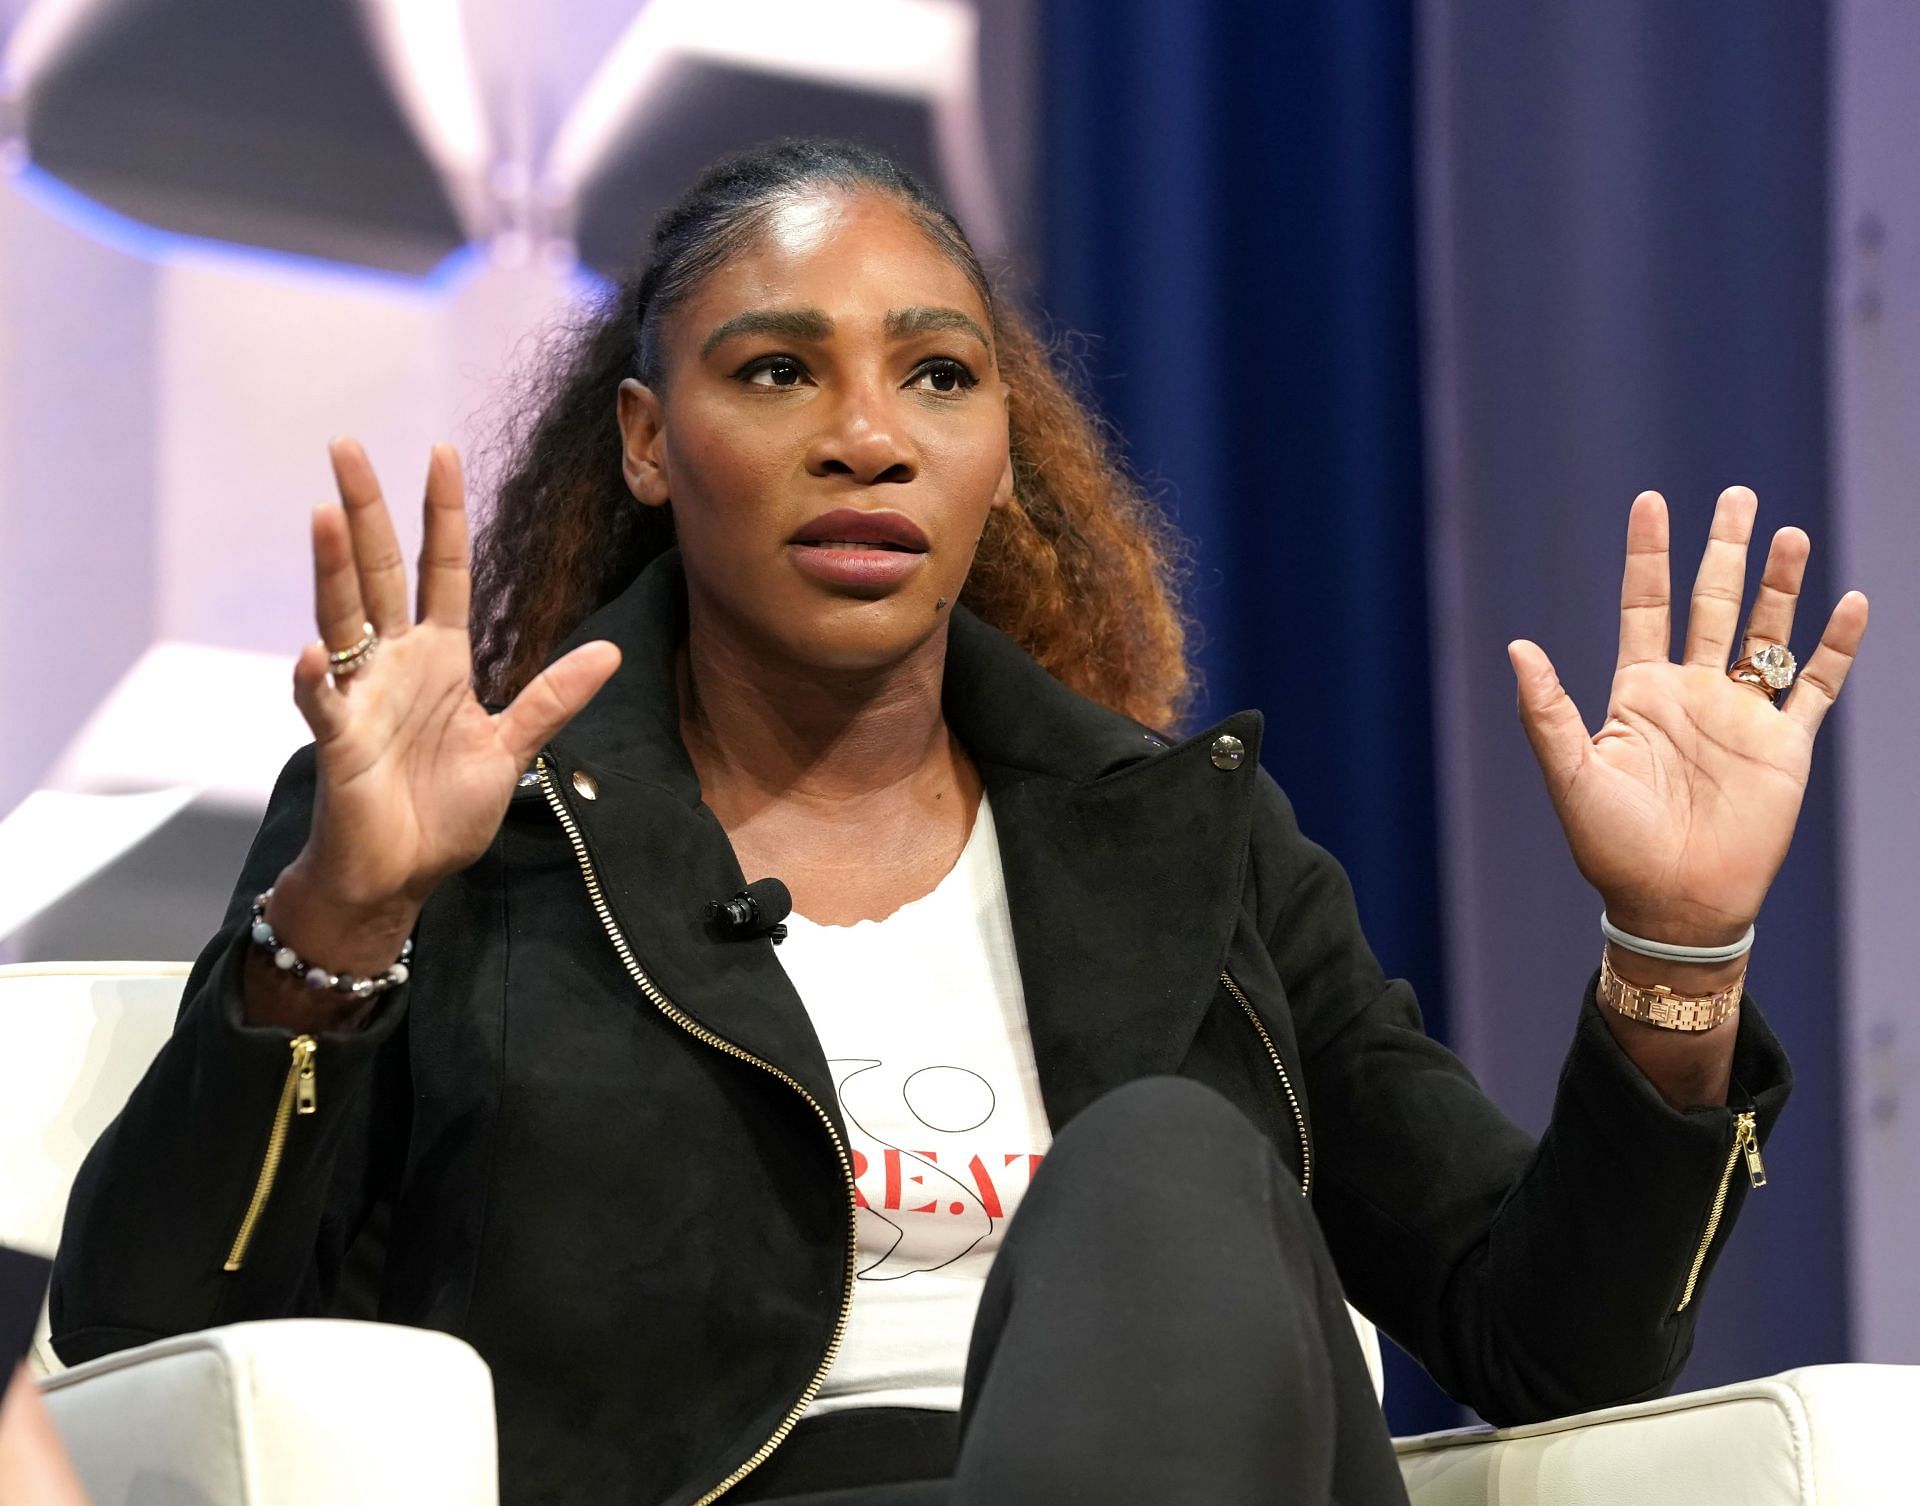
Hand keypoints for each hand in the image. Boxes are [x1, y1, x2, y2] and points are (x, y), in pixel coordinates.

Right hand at [277, 438, 618, 955]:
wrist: (399, 874)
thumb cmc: (444, 810)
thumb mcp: (514, 748)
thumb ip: (553, 697)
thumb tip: (611, 651)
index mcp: (440, 660)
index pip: (442, 570)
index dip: (443, 514)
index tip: (443, 453)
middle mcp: (395, 664)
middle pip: (379, 572)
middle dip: (365, 511)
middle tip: (346, 447)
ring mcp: (361, 697)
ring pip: (343, 618)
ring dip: (333, 569)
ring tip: (324, 514)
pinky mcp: (338, 742)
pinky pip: (325, 703)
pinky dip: (320, 679)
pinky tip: (318, 652)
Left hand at [1509, 487, 1866, 945]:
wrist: (1674, 904)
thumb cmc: (1612, 846)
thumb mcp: (1571, 774)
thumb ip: (1546, 710)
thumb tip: (1518, 646)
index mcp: (1638, 694)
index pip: (1645, 606)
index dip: (1648, 556)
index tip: (1651, 502)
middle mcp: (1692, 694)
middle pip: (1711, 604)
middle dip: (1724, 551)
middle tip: (1737, 496)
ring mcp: (1742, 716)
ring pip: (1766, 633)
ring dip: (1779, 585)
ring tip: (1789, 533)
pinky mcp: (1785, 746)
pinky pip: (1816, 685)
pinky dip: (1835, 646)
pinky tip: (1851, 603)